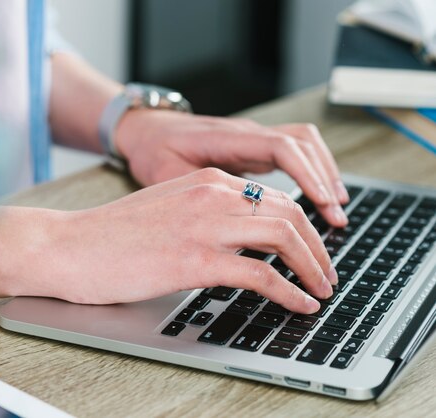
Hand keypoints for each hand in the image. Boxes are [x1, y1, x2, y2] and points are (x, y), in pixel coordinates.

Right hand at [22, 169, 337, 313]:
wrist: (68, 246)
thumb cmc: (109, 234)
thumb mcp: (167, 208)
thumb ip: (206, 214)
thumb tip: (241, 240)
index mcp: (205, 180)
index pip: (275, 197)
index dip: (304, 225)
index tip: (313, 249)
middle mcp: (211, 194)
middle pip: (289, 213)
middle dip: (318, 247)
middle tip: (327, 272)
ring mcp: (204, 225)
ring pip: (284, 237)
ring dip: (313, 266)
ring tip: (322, 289)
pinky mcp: (194, 259)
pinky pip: (261, 275)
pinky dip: (289, 291)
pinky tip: (299, 304)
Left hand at [115, 109, 349, 227]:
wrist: (147, 129)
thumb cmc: (154, 151)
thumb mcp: (166, 173)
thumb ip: (195, 193)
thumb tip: (223, 226)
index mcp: (227, 138)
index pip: (281, 148)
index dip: (307, 175)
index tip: (324, 204)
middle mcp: (246, 133)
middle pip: (302, 144)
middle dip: (324, 180)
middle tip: (337, 219)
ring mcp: (252, 138)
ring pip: (303, 144)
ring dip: (324, 173)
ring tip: (337, 210)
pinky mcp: (253, 147)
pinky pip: (294, 151)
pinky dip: (312, 170)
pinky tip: (318, 196)